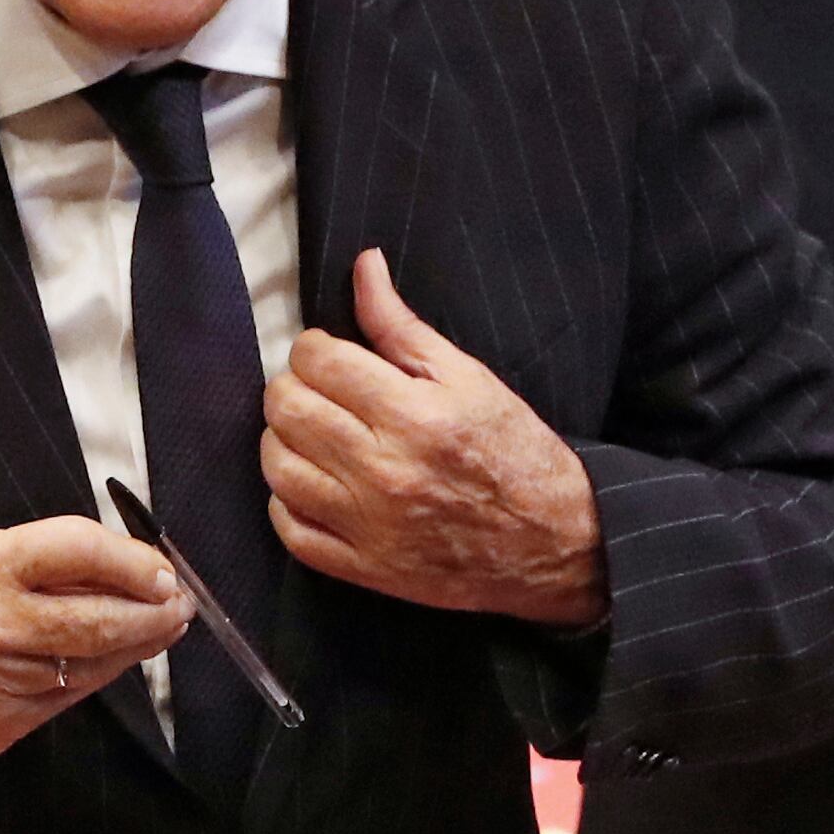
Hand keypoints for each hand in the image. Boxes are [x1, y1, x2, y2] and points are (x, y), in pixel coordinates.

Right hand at [0, 517, 190, 762]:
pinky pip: (72, 695)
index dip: (132, 558)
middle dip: (155, 609)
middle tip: (180, 600)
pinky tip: (116, 657)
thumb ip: (36, 558)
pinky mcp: (7, 723)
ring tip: (162, 625)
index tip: (159, 566)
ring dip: (140, 644)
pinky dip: (101, 672)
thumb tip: (118, 564)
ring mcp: (3, 682)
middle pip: (103, 615)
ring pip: (97, 661)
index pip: (78, 549)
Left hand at [263, 248, 604, 627]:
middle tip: (319, 391)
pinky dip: (286, 501)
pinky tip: (311, 482)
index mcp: (414, 415)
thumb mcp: (469, 377)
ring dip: (284, 439)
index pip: (318, 362)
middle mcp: (385, 471)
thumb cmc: (514, 453)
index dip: (315, 347)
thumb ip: (403, 325)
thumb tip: (363, 266)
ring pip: (279, 468)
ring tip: (313, 433)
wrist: (555, 543)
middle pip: (288, 409)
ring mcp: (369, 525)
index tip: (330, 355)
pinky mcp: (362, 568)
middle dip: (293, 386)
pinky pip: (290, 529)